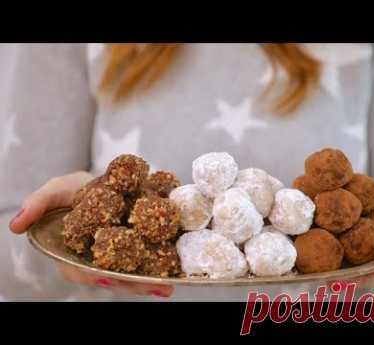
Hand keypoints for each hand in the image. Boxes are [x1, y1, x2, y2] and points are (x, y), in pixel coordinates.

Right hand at [9, 171, 173, 297]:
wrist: (103, 182)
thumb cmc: (76, 190)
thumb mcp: (56, 191)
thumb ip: (39, 204)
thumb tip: (15, 225)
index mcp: (74, 251)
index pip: (80, 267)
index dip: (92, 273)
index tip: (105, 277)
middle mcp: (97, 258)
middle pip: (112, 276)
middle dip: (130, 284)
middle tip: (150, 288)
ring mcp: (119, 255)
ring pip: (132, 274)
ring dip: (149, 281)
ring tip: (166, 285)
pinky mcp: (138, 247)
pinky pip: (148, 260)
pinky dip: (161, 267)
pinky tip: (174, 275)